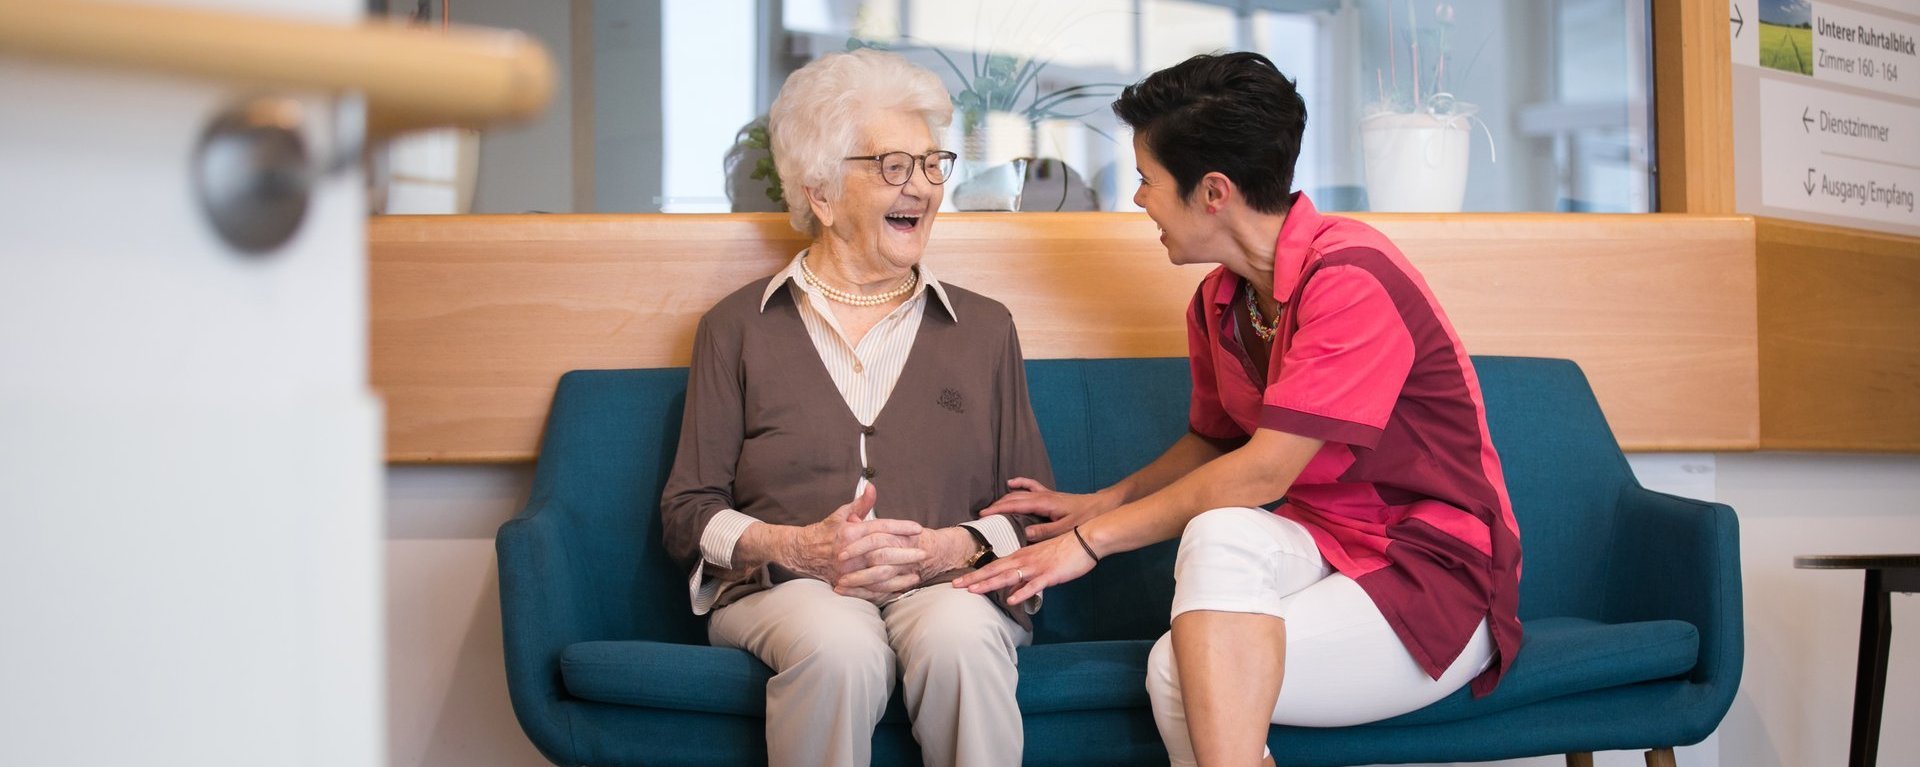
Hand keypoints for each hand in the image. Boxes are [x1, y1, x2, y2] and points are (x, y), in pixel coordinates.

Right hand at [784, 484, 926, 600]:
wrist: (802, 552)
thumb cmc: (825, 531)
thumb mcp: (842, 514)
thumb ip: (861, 503)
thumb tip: (872, 486)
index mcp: (849, 532)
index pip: (880, 528)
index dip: (901, 527)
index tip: (917, 529)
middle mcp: (848, 551)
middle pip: (882, 552)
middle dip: (905, 553)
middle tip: (924, 552)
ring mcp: (846, 569)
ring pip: (878, 573)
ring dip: (899, 574)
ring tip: (917, 573)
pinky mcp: (845, 583)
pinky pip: (869, 589)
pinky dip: (886, 589)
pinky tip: (901, 588)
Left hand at [951, 532, 1097, 604]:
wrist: (1085, 540)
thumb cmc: (1064, 549)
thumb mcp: (1040, 559)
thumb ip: (1025, 572)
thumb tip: (1012, 586)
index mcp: (1021, 555)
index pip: (994, 565)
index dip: (976, 574)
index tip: (959, 580)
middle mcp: (1024, 560)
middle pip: (995, 570)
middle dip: (974, 579)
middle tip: (955, 586)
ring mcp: (1036, 567)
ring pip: (1009, 576)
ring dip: (990, 584)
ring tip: (974, 591)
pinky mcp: (1050, 575)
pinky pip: (1034, 585)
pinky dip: (1022, 592)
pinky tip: (1011, 600)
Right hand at [980, 477, 1119, 540]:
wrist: (1102, 506)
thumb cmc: (1085, 518)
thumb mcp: (1065, 528)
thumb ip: (1044, 531)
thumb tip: (1024, 534)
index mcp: (1044, 503)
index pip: (1015, 504)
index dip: (998, 509)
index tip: (983, 515)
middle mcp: (1042, 495)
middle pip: (1014, 497)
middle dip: (997, 505)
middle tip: (982, 515)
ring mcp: (1046, 493)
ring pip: (1020, 492)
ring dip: (1005, 498)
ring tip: (992, 506)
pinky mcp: (1050, 495)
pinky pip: (1031, 486)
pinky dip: (1020, 484)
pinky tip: (1011, 483)